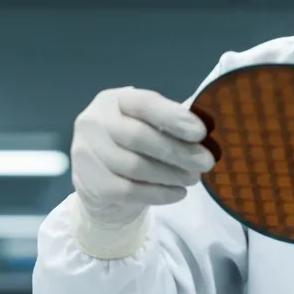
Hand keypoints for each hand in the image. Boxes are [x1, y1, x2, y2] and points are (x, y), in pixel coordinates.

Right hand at [71, 87, 214, 225]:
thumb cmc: (132, 146)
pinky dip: (158, 194)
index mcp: (113, 100)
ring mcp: (87, 153)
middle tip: (205, 162)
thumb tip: (205, 130)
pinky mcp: (90, 183)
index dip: (174, 117)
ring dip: (171, 174)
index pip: (145, 104)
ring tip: (193, 179)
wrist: (100, 182)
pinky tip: (178, 193)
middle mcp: (94, 122)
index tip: (200, 133)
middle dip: (178, 151)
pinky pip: (129, 191)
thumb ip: (170, 122)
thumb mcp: (147, 125)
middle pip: (139, 137)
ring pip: (135, 167)